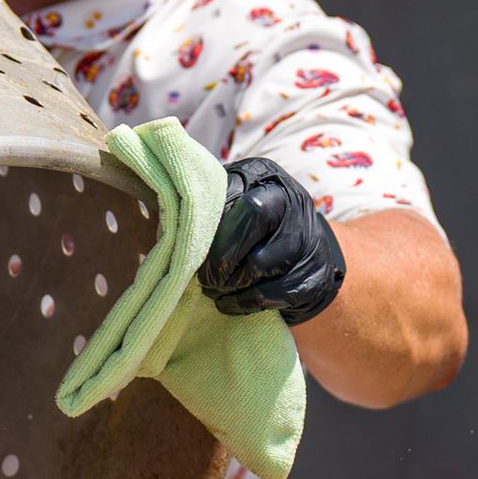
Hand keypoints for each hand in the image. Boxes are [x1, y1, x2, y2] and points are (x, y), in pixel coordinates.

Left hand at [198, 157, 347, 321]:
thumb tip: (162, 218)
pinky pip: (268, 293)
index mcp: (262, 175)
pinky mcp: (315, 276)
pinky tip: (231, 301)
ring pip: (258, 263)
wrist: (304, 262)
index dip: (203, 223)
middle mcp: (291, 198)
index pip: (227, 190)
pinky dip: (241, 303)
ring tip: (217, 288)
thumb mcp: (228, 208)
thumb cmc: (248, 234)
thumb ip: (202, 209)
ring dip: (228, 284)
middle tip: (204, 275)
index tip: (188, 246)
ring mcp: (309, 237)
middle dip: (219, 254)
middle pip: (252, 215)